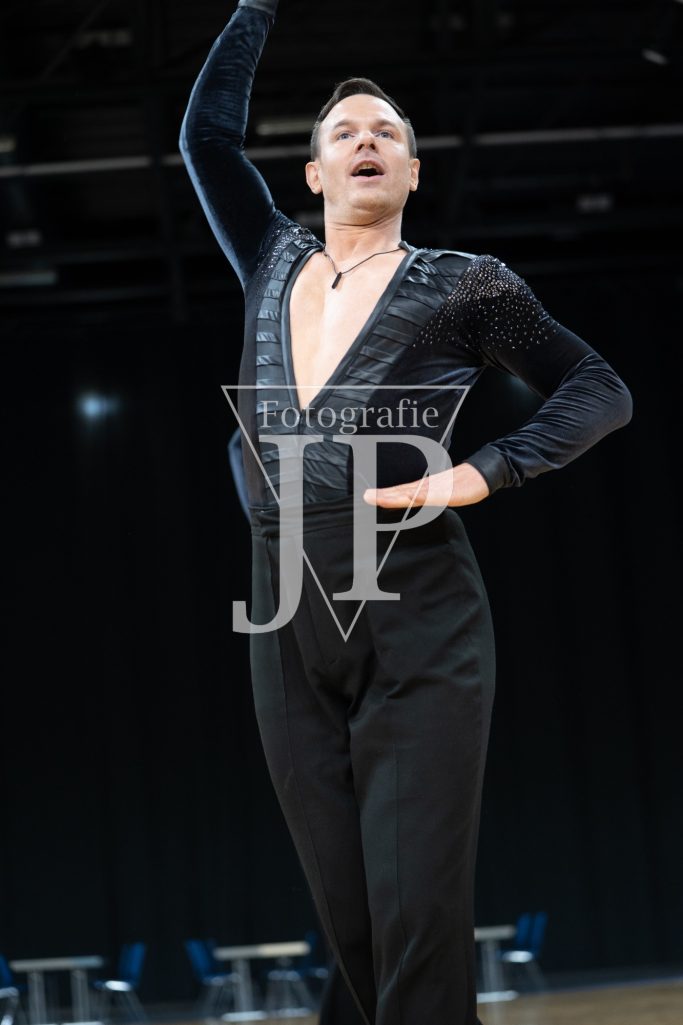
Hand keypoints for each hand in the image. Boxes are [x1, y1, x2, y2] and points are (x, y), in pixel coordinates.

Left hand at [363, 462, 489, 507]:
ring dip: (396, 496)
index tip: (367, 497)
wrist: (480, 474)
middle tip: (365, 497)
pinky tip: (410, 498)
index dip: (383, 495)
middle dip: (383, 495)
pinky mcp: (448, 493)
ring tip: (380, 498)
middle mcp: (425, 487)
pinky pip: (432, 496)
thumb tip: (411, 500)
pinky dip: (420, 497)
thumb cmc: (460, 485)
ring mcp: (436, 489)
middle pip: (401, 491)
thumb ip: (425, 496)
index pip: (398, 492)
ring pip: (412, 493)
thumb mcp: (440, 493)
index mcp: (422, 488)